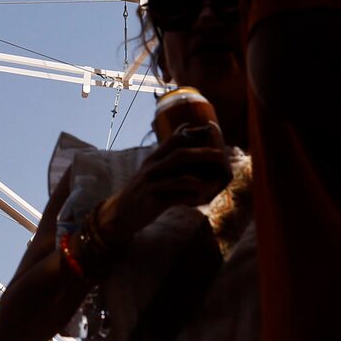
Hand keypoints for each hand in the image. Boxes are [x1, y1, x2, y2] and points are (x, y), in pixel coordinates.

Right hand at [94, 136, 235, 243]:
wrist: (120, 214)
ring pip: (182, 179)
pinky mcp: (155, 202)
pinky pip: (179, 199)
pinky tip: (202, 200)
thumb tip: (185, 127)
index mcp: (153, 159)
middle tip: (220, 155)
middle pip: (180, 155)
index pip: (174, 139)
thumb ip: (167, 150)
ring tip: (214, 183)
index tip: (210, 133)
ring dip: (201, 181)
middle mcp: (151, 169)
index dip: (194, 135)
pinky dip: (193, 199)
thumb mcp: (151, 167)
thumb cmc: (142, 189)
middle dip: (203, 153)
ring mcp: (152, 186)